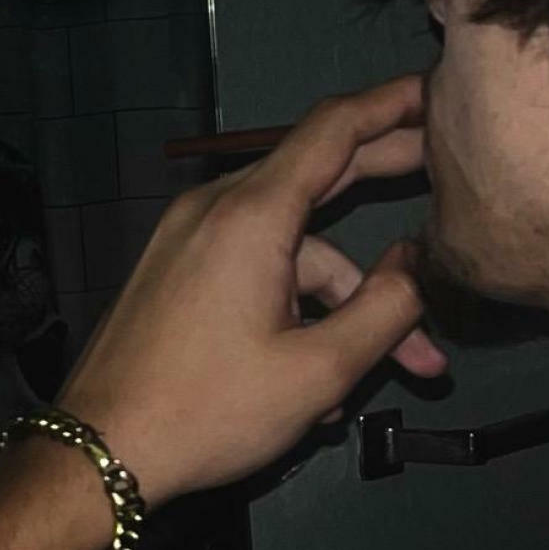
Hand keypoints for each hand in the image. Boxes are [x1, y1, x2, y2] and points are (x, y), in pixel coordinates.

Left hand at [54, 71, 449, 507]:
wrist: (96, 456)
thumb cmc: (208, 412)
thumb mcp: (318, 371)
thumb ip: (385, 309)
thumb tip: (420, 263)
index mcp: (252, 214)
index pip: (336, 128)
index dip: (395, 104)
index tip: (441, 93)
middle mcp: (215, 210)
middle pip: (317, 176)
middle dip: (388, 183)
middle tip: (452, 178)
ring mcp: (187, 242)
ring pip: (289, 249)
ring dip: (343, 301)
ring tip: (402, 365)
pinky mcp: (173, 277)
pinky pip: (251, 274)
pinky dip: (293, 312)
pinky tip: (321, 384)